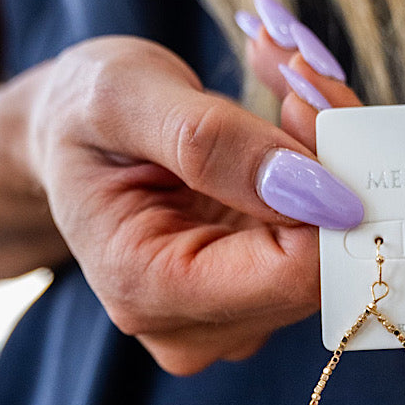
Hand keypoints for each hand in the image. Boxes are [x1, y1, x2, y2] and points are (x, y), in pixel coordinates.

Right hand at [21, 33, 361, 373]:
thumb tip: (317, 191)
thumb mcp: (122, 98)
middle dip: (331, 164)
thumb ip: (211, 143)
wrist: (72, 138)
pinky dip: (325, 171)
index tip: (308, 103)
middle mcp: (197, 326)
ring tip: (288, 84)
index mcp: (147, 289)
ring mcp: (236, 316)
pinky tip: (291, 117)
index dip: (324, 191)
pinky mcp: (263, 290)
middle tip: (303, 78)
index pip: (290, 273)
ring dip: (330, 158)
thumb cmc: (81, 117)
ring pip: (332, 249)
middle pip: (320, 265)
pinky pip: (326, 236)